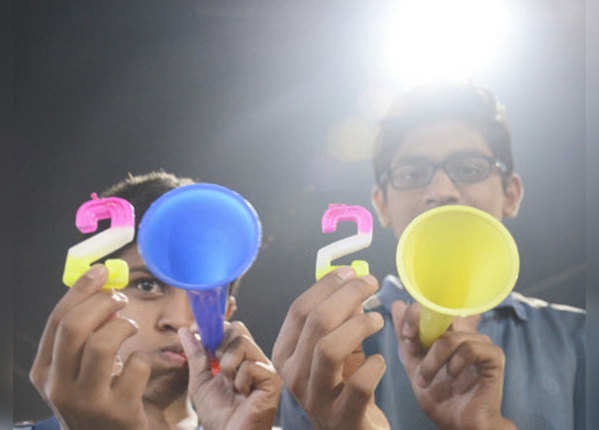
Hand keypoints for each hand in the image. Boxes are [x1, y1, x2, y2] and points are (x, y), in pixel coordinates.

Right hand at [29, 265, 150, 429]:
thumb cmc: (99, 398)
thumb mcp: (79, 370)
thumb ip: (84, 335)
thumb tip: (103, 289)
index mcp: (45, 372)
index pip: (57, 320)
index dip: (81, 290)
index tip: (101, 271)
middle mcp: (58, 387)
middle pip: (73, 327)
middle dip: (102, 303)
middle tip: (121, 301)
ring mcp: (86, 401)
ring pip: (101, 345)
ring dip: (123, 327)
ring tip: (131, 329)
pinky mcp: (117, 411)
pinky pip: (134, 366)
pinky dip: (142, 359)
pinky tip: (138, 367)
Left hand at [180, 321, 281, 429]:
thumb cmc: (218, 415)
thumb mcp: (200, 381)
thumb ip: (196, 355)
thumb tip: (184, 330)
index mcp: (240, 357)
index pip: (231, 328)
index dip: (214, 330)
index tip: (200, 340)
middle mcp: (254, 359)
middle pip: (238, 330)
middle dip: (220, 347)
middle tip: (218, 369)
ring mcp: (265, 368)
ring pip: (243, 343)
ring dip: (228, 365)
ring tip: (231, 385)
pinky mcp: (272, 380)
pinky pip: (251, 365)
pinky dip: (240, 381)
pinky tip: (243, 394)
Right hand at [272, 268, 388, 429]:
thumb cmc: (342, 387)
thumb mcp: (334, 351)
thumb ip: (338, 320)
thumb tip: (352, 285)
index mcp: (286, 354)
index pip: (299, 310)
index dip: (326, 286)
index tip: (350, 272)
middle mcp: (294, 376)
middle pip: (316, 322)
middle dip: (347, 295)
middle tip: (370, 284)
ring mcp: (316, 399)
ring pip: (329, 349)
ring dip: (358, 325)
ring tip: (376, 320)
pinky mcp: (344, 418)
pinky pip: (358, 384)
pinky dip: (373, 366)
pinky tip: (379, 361)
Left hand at [392, 301, 516, 429]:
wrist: (458, 425)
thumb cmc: (440, 397)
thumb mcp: (414, 365)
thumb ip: (406, 338)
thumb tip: (396, 304)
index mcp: (447, 332)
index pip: (432, 307)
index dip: (415, 313)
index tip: (405, 333)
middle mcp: (465, 333)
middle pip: (442, 313)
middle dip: (420, 327)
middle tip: (409, 341)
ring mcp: (481, 343)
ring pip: (450, 337)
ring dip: (432, 360)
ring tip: (425, 379)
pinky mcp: (493, 356)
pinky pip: (470, 348)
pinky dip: (455, 363)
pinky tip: (452, 375)